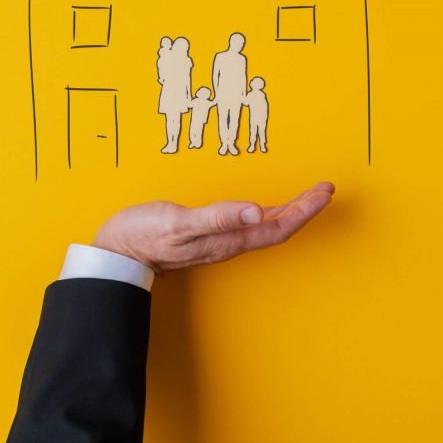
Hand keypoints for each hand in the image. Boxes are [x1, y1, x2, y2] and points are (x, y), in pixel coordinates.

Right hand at [92, 182, 334, 271]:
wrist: (118, 253)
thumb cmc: (145, 235)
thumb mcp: (180, 222)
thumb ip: (219, 216)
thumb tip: (257, 210)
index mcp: (229, 239)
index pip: (278, 227)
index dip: (304, 210)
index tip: (324, 192)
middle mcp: (230, 241)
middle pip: (278, 227)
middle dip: (305, 208)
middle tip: (325, 189)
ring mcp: (220, 239)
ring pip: (266, 226)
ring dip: (290, 210)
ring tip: (308, 196)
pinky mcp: (208, 233)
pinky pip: (249, 224)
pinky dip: (267, 212)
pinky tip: (268, 206)